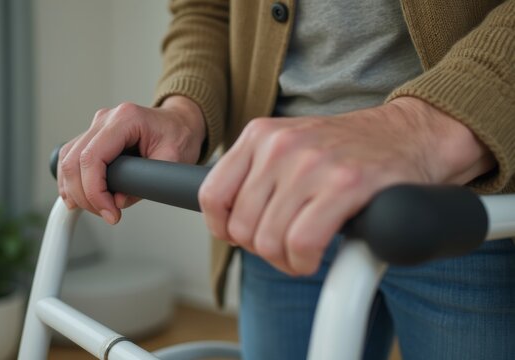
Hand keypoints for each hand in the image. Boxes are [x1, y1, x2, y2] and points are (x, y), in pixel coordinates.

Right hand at [59, 96, 204, 223]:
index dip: (94, 191)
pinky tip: (79, 198)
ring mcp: (96, 126)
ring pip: (66, 160)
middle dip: (84, 195)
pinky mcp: (92, 137)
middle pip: (73, 161)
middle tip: (106, 214)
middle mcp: (105, 119)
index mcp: (126, 119)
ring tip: (98, 208)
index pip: (92, 157)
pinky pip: (70, 158)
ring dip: (75, 191)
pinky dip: (71, 182)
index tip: (109, 211)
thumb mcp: (173, 160)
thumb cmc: (179, 136)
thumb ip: (146, 183)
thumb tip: (117, 202)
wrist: (180, 123)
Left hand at [198, 97, 494, 275]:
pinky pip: (302, 244)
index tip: (243, 236)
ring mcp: (313, 164)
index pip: (211, 195)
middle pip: (241, 226)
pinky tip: (315, 257)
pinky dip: (304, 262)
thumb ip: (254, 175)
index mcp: (260, 135)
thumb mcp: (288, 147)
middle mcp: (281, 146)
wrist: (408, 135)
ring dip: (285, 260)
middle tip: (285, 246)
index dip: (223, 228)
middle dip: (261, 249)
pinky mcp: (346, 185)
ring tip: (302, 252)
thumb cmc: (345, 151)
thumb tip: (223, 221)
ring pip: (269, 240)